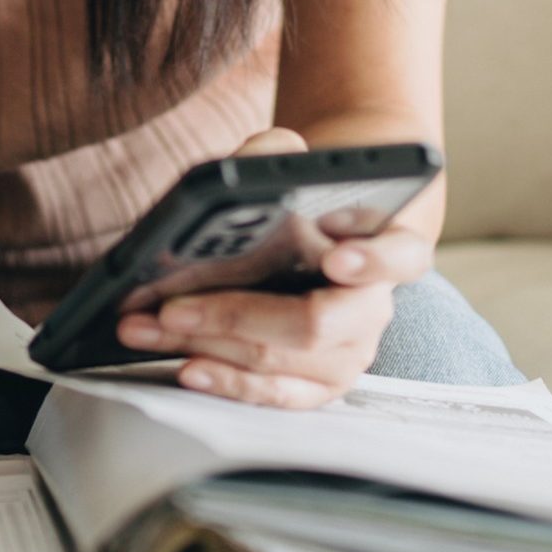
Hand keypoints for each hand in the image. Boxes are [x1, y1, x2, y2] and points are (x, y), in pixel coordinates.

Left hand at [115, 127, 434, 408]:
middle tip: (176, 305)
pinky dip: (227, 381)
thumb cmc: (303, 209)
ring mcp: (348, 355)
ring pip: (278, 361)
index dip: (372, 260)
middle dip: (237, 315)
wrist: (311, 246)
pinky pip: (273, 396)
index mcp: (389, 248)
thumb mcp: (293, 169)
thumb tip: (247, 161)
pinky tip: (187, 365)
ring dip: (207, 345)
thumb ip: (277, 155)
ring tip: (151, 326)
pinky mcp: (317, 388)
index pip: (401, 256)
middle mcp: (374, 309)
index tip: (336, 256)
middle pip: (314, 323)